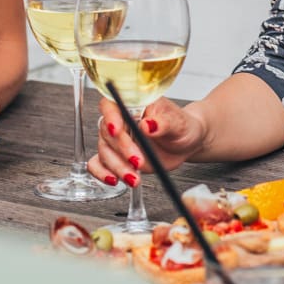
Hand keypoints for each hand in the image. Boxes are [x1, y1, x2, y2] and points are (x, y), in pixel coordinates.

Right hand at [87, 95, 205, 185]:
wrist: (185, 143)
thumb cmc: (181, 126)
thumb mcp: (178, 122)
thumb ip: (163, 122)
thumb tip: (147, 125)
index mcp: (134, 104)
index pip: (112, 104)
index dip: (110, 116)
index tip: (116, 130)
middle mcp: (122, 120)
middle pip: (107, 131)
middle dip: (121, 149)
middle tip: (138, 161)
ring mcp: (117, 139)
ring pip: (104, 150)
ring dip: (117, 166)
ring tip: (135, 178)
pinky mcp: (117, 156)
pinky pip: (98, 163)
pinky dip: (102, 173)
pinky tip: (114, 180)